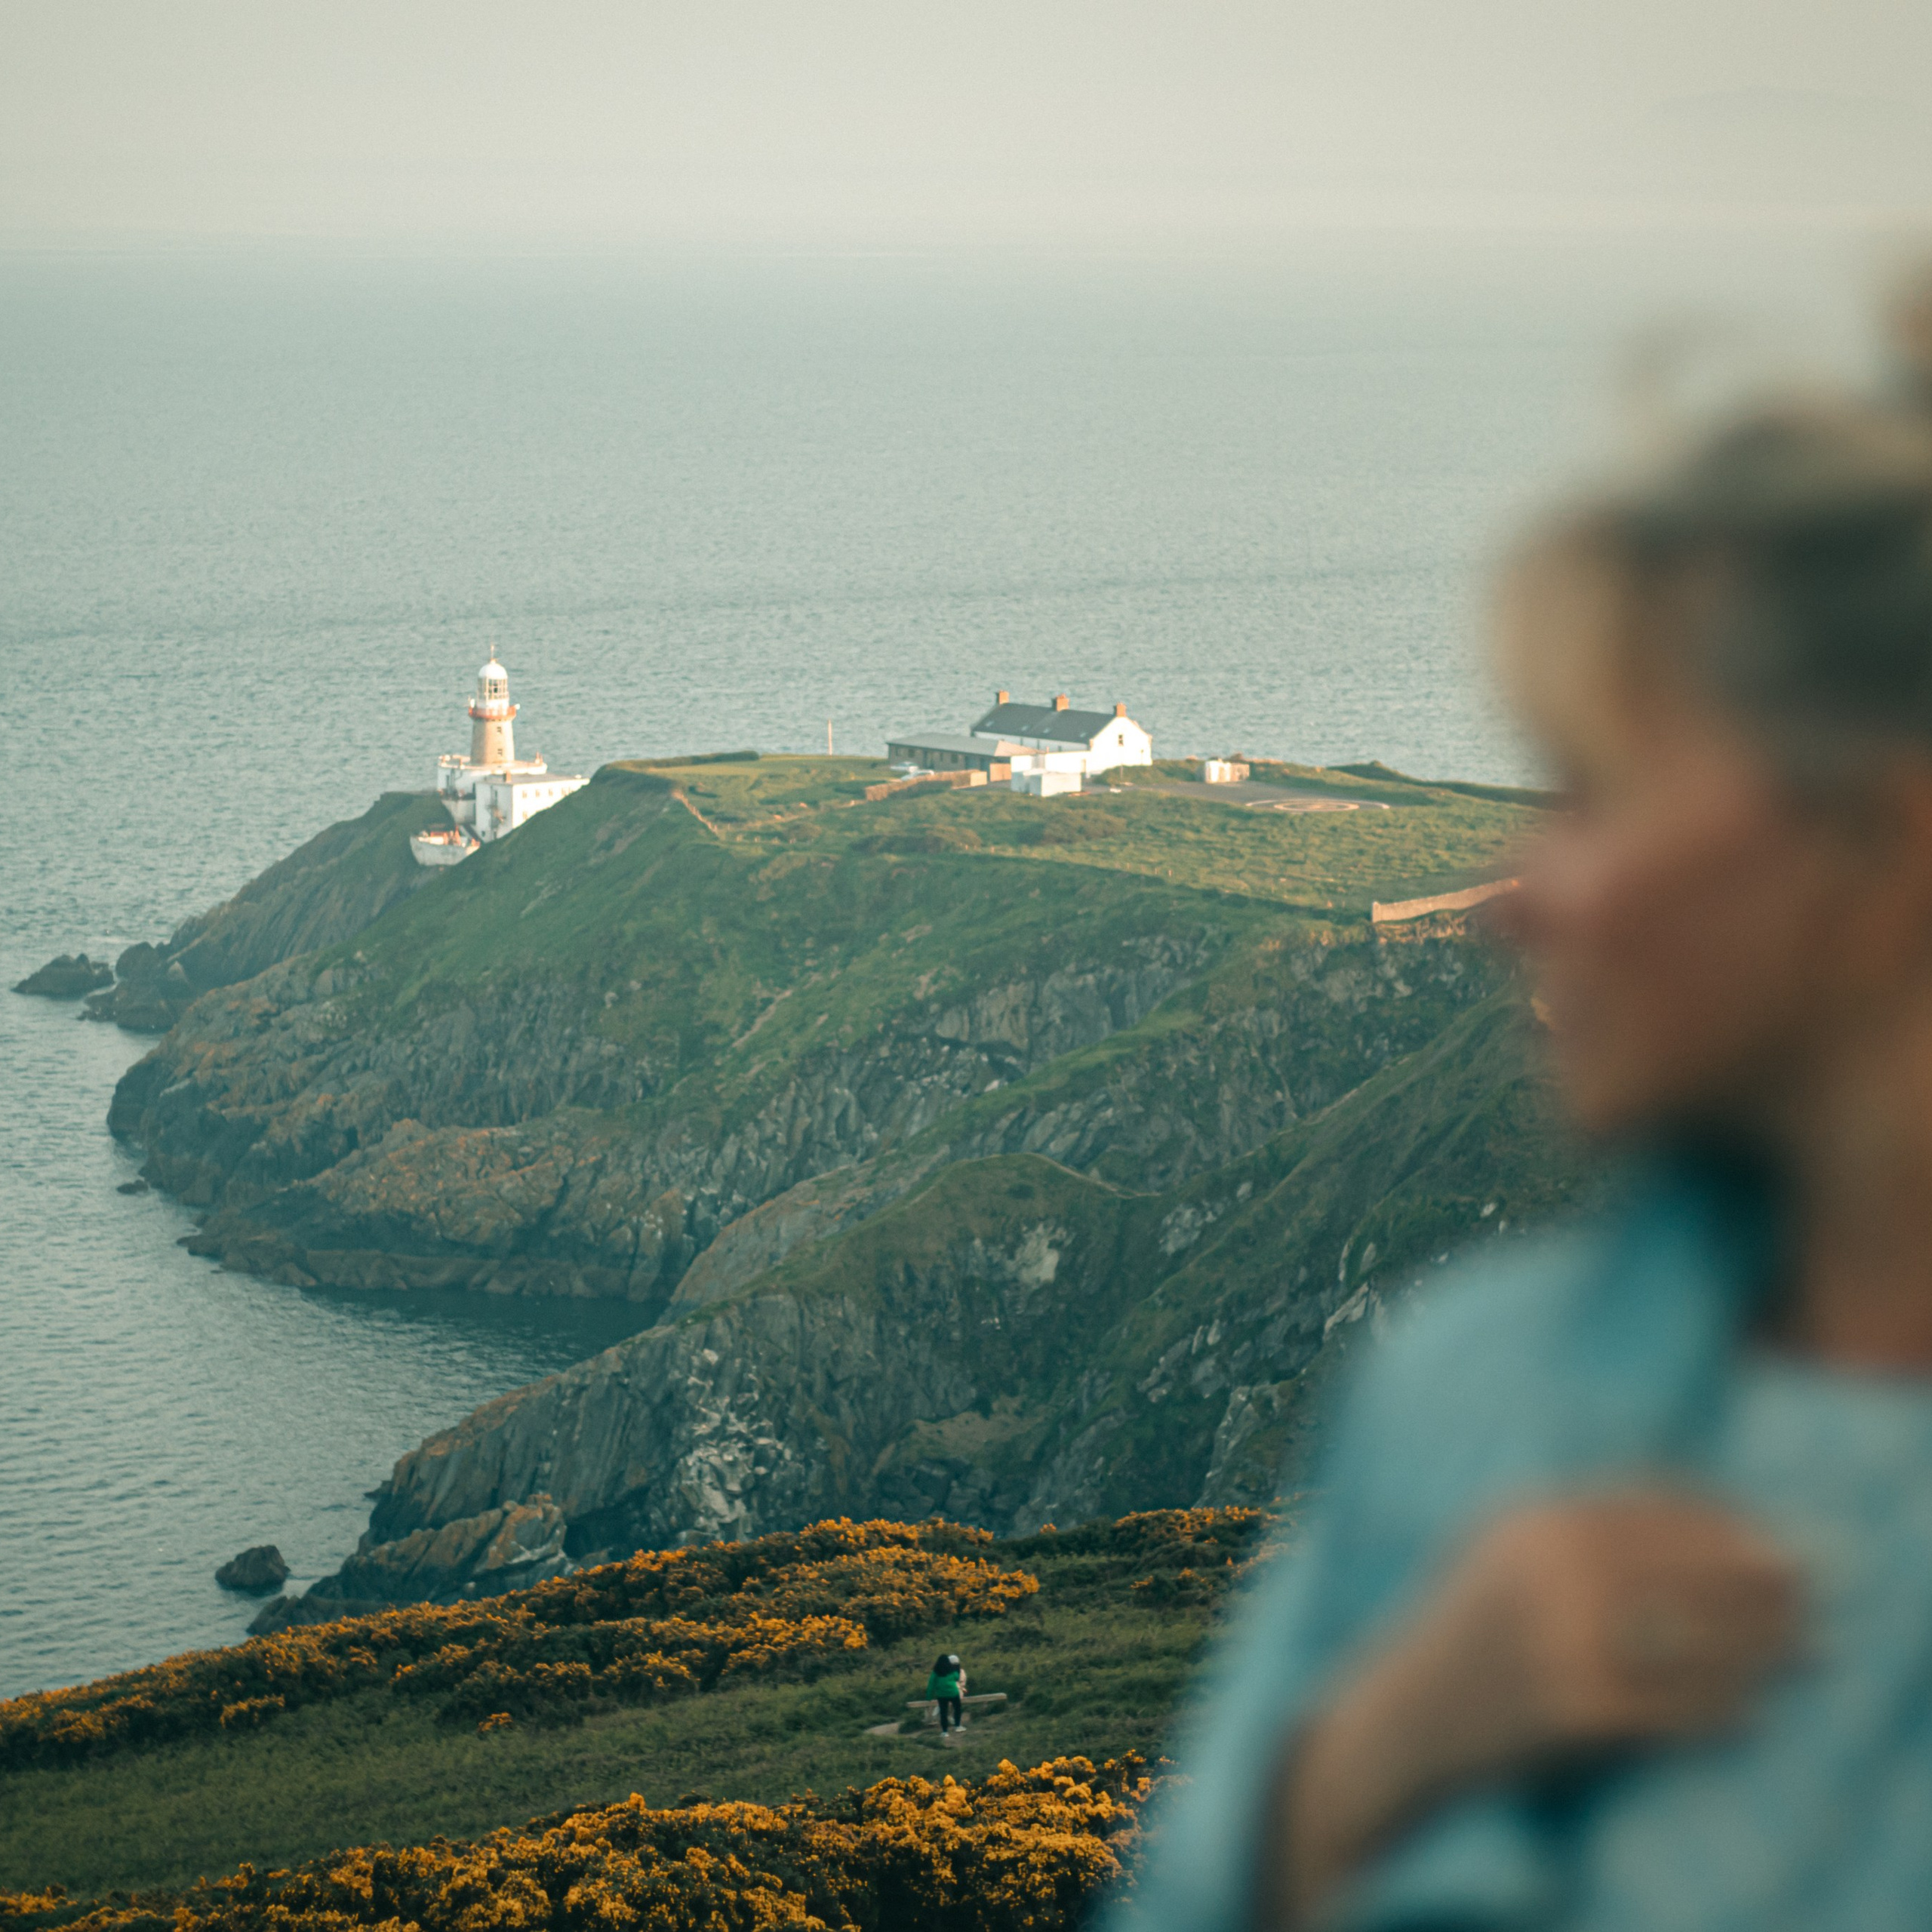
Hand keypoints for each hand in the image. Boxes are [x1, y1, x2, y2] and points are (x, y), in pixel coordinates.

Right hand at [1271, 1492, 1802, 1922]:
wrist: (1402, 1719)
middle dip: (1762, 1585)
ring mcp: (1560, 1641)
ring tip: (1799, 1655)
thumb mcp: (1506, 1546)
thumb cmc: (1470, 1627)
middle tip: (1809, 1597)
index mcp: (1533, 1518)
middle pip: (1689, 1568)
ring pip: (1695, 1641)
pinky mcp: (1572, 1712)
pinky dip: (1723, 1713)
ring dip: (1761, 1650)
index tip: (1772, 1540)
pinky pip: (1675, 1711)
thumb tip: (1710, 1517)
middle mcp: (1548, 1570)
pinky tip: (1748, 1714)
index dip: (1725, 1520)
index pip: (1657, 1503)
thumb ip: (1584, 1520)